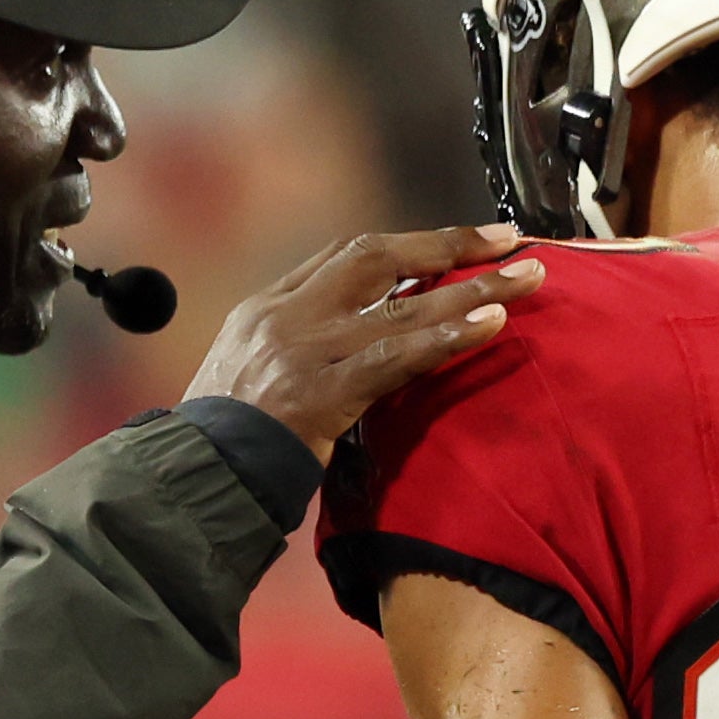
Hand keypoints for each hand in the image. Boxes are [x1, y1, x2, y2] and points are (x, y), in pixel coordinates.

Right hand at [182, 225, 544, 458]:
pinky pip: (397, 357)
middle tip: (506, 239)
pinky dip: (447, 337)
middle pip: (375, 256)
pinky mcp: (323, 392)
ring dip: (472, 286)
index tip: (455, 242)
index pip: (344, 258)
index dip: (407, 246)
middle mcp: (285, 316)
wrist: (191, 479)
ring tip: (528, 276)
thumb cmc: (219, 446)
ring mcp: (304, 350)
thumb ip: (294, 353)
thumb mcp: (244, 379)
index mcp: (264, 309)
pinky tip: (491, 323)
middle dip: (445, 243)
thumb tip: (349, 351)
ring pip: (401, 304)